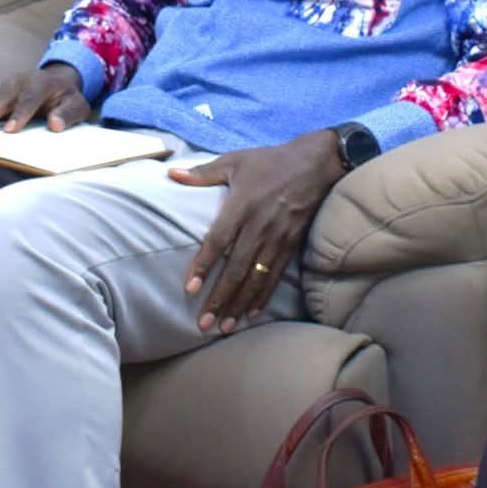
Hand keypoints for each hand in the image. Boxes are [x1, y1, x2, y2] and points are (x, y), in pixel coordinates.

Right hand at [0, 63, 90, 131]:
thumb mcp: (77, 105)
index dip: (20, 114)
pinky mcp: (0, 90)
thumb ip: (68, 114)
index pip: (30, 100)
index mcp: (42, 83)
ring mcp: (8, 84)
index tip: (10, 130)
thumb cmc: (68, 97)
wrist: (60, 81)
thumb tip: (55, 125)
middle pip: (4, 97)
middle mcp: (22, 81)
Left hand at [175, 130, 345, 333]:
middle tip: (203, 324)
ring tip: (225, 327)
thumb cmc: (270, 161)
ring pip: (256, 278)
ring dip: (239, 304)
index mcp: (241, 206)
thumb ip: (203, 173)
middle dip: (219, 299)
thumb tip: (171, 175)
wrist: (315, 163)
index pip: (218, 241)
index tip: (190, 289)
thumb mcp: (235, 161)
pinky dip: (263, 296)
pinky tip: (251, 313)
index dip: (204, 266)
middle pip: (236, 269)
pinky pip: (275, 275)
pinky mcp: (291, 245)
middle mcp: (259, 226)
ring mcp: (277, 238)